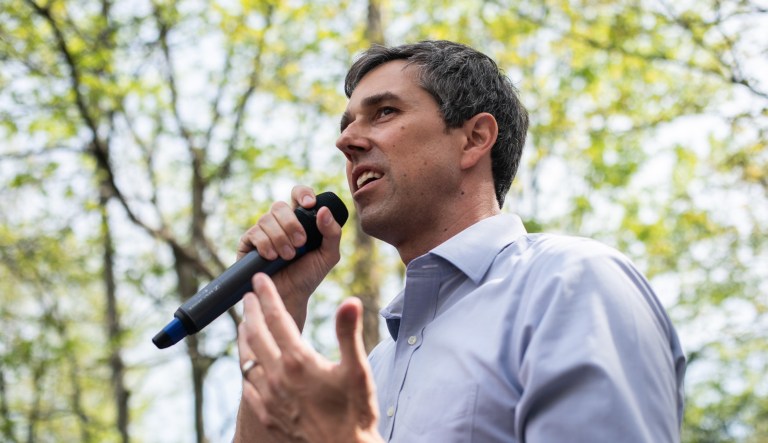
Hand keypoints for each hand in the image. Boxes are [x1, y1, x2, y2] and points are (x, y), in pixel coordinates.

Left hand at [235, 273, 382, 442]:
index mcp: (298, 361)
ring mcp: (269, 397)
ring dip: (244, 337)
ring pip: (247, 359)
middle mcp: (277, 377)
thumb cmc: (355, 412)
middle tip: (247, 296)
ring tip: (243, 324)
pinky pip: (248, 386)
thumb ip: (348, 333)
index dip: (267, 295)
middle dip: (251, 311)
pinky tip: (247, 365)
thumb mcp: (357, 369)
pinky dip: (245, 368)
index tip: (259, 279)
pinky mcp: (267, 414)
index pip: (277, 318)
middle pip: (256, 335)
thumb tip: (350, 301)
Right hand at [237, 185, 342, 329]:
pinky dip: (265, 244)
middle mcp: (279, 222)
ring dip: (280, 238)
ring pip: (266, 219)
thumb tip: (323, 211)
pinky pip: (254, 233)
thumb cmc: (309, 276)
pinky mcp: (248, 243)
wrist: (289, 297)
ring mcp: (262, 231)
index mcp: (299, 219)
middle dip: (291, 224)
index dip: (303, 194)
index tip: (310, 205)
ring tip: (288, 256)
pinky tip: (272, 257)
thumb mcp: (328, 255)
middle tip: (301, 243)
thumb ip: (332, 233)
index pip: (298, 194)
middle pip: (279, 206)